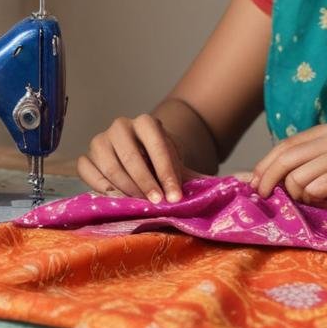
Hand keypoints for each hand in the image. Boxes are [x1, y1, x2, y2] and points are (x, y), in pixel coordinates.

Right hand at [77, 114, 198, 203]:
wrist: (142, 161)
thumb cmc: (162, 167)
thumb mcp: (181, 168)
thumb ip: (203, 178)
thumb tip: (239, 182)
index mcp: (146, 122)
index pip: (156, 146)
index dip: (166, 173)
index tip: (174, 197)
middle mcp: (121, 126)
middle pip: (131, 157)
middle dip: (146, 184)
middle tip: (158, 204)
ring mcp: (100, 140)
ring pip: (109, 166)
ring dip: (126, 190)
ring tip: (140, 205)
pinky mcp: (86, 157)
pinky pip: (87, 173)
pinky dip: (101, 188)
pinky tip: (117, 200)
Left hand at [250, 119, 326, 205]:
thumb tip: (291, 175)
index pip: (288, 143)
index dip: (266, 163)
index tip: (254, 183)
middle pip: (288, 155)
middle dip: (267, 178)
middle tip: (262, 197)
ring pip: (302, 173)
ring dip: (297, 194)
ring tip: (308, 203)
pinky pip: (324, 184)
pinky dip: (316, 197)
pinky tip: (324, 204)